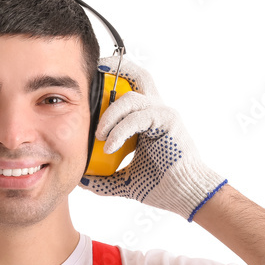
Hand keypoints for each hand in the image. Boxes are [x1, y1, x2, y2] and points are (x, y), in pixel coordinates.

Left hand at [79, 56, 225, 220]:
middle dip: (116, 69)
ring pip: (131, 98)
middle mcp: (156, 111)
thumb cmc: (159, 186)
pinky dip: (120, 130)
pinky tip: (110, 146)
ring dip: (109, 114)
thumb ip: (103, 178)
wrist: (184, 195)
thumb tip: (81, 180)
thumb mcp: (124, 180)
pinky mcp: (168, 121)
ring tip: (99, 135)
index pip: (130, 89)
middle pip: (138, 76)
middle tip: (94, 74)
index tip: (91, 80)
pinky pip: (137, 117)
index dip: (113, 79)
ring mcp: (163, 114)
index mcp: (147, 119)